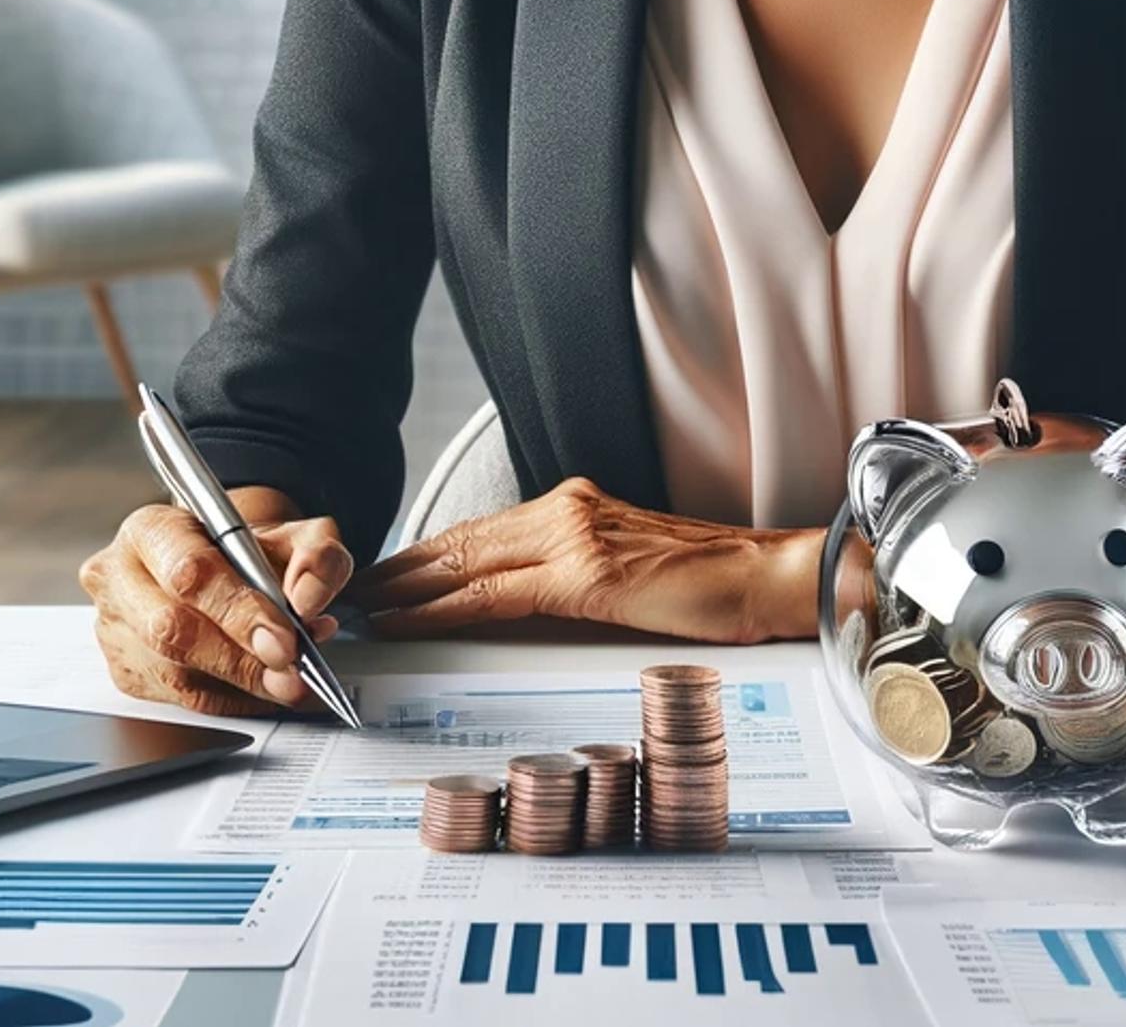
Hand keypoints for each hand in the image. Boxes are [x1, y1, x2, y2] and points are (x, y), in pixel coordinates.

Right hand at [77, 488, 350, 717]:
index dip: (238, 610)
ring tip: (287, 681)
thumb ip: (315, 555)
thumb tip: (310, 596)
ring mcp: (115, 629)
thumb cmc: (247, 552)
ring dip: (240, 685)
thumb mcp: (293, 536)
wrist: (221, 567)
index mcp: (151, 529)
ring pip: (173, 673)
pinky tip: (260, 688)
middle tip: (289, 671)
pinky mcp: (125, 672)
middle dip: (239, 658)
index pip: (188, 572)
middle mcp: (120, 577)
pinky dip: (229, 700)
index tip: (282, 638)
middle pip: (171, 629)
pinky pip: (177, 701)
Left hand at [347, 477, 820, 643]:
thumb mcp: (631, 575)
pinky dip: (444, 606)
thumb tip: (532, 608)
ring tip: (365, 606)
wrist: (773, 578)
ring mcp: (576, 537)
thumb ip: (579, 578)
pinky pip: (497, 593)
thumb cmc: (715, 585)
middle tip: (353, 590)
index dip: (430, 554)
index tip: (389, 575)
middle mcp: (570, 509)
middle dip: (402, 567)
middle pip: (463, 540)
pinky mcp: (588, 573)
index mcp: (579, 507)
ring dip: (408, 586)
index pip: (484, 532)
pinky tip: (413, 618)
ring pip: (468, 560)